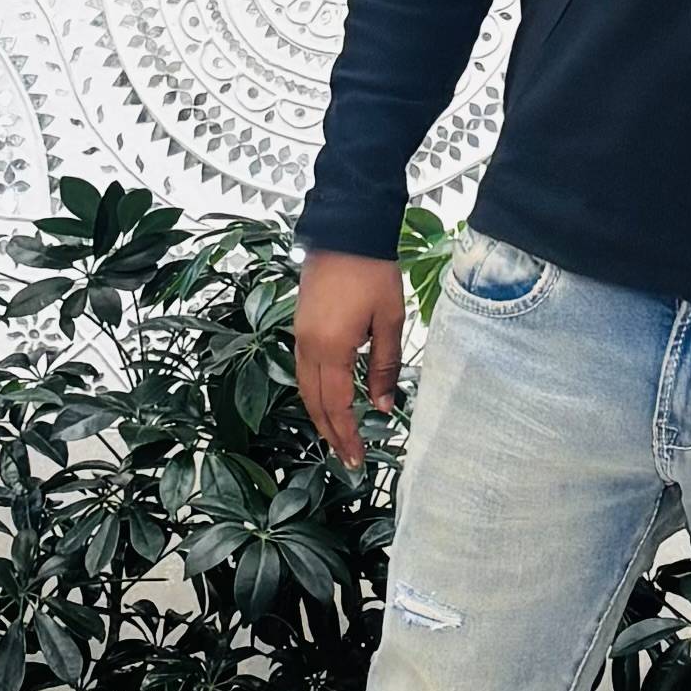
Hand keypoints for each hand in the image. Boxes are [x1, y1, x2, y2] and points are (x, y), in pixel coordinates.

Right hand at [294, 246, 407, 463]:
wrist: (346, 231)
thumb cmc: (373, 272)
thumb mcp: (391, 320)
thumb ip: (386, 366)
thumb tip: (383, 406)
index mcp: (332, 348)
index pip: (336, 405)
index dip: (346, 435)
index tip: (356, 459)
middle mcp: (308, 346)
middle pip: (313, 402)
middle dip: (330, 433)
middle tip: (346, 458)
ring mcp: (299, 335)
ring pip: (304, 387)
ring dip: (319, 414)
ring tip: (337, 435)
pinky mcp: (299, 324)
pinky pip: (302, 369)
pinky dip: (314, 391)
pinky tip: (328, 398)